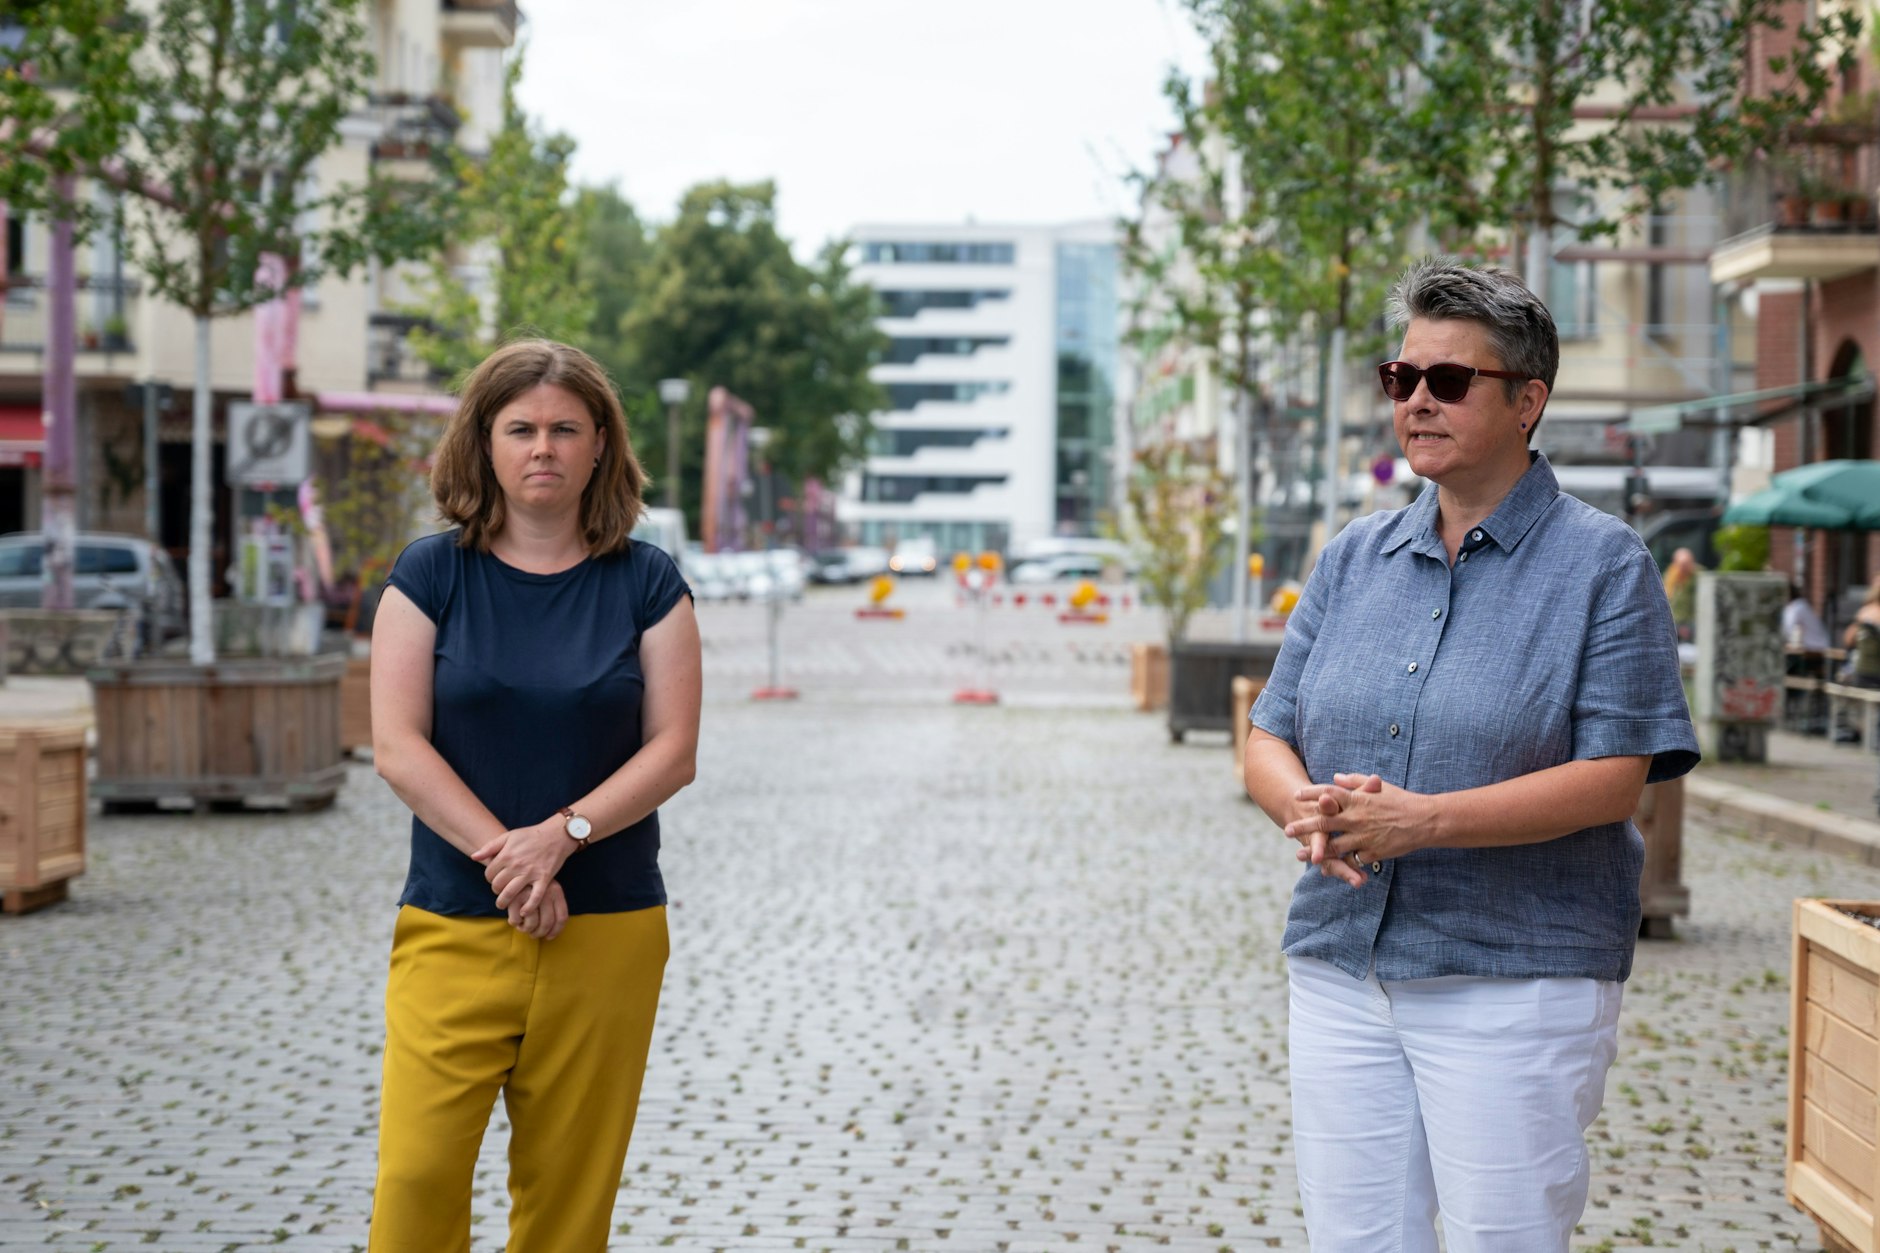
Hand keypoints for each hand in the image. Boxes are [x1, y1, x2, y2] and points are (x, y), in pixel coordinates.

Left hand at [471, 819, 573, 916]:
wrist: (556, 834)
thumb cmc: (531, 835)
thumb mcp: (509, 836)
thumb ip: (490, 847)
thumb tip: (473, 857)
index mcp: (507, 854)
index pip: (489, 874)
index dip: (489, 878)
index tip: (494, 879)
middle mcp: (517, 865)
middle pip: (497, 885)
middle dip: (496, 890)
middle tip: (499, 891)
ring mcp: (531, 873)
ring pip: (511, 893)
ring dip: (504, 902)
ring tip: (503, 905)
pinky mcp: (544, 878)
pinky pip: (535, 897)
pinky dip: (528, 907)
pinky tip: (523, 912)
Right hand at [509, 879, 567, 940]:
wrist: (513, 872)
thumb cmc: (532, 887)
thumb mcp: (547, 892)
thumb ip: (552, 909)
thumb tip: (551, 935)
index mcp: (556, 891)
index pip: (562, 917)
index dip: (556, 931)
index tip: (548, 937)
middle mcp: (545, 891)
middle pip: (546, 924)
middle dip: (539, 934)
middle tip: (533, 935)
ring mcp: (531, 894)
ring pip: (531, 924)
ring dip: (526, 930)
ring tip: (522, 926)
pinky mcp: (514, 897)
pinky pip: (516, 921)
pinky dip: (515, 923)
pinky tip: (514, 918)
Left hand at [1286, 772, 1431, 887]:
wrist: (1425, 821)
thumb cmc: (1401, 801)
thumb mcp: (1378, 786)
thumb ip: (1354, 782)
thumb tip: (1334, 777)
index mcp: (1358, 799)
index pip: (1330, 793)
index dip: (1312, 794)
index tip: (1296, 795)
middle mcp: (1358, 817)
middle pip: (1325, 822)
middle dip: (1305, 826)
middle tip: (1287, 831)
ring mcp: (1365, 836)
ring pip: (1335, 846)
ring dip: (1316, 851)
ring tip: (1300, 855)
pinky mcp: (1373, 852)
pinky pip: (1352, 859)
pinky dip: (1340, 864)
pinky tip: (1327, 868)